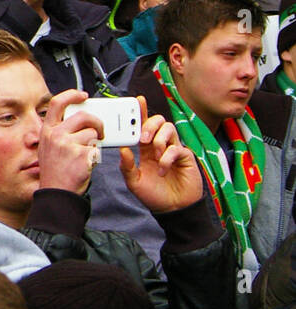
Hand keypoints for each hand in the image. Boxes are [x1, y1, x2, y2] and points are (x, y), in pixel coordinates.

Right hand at [37, 89, 102, 195]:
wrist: (57, 192)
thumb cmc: (55, 171)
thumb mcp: (49, 147)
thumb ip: (61, 131)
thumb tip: (82, 118)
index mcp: (47, 130)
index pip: (57, 103)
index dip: (72, 95)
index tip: (83, 96)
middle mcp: (55, 135)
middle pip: (83, 115)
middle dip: (96, 121)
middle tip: (100, 130)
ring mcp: (68, 144)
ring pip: (93, 133)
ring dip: (95, 143)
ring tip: (87, 153)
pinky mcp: (81, 155)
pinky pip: (97, 148)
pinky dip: (95, 156)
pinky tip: (86, 164)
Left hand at [119, 95, 203, 212]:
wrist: (172, 209)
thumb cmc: (154, 194)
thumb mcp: (134, 181)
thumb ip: (127, 165)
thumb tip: (122, 149)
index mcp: (146, 149)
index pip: (143, 126)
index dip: (141, 112)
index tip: (138, 100)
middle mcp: (160, 146)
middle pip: (158, 122)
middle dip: (149, 125)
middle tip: (143, 139)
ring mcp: (174, 150)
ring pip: (169, 130)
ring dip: (159, 140)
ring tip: (155, 156)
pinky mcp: (185, 157)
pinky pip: (177, 148)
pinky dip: (167, 157)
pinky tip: (163, 169)